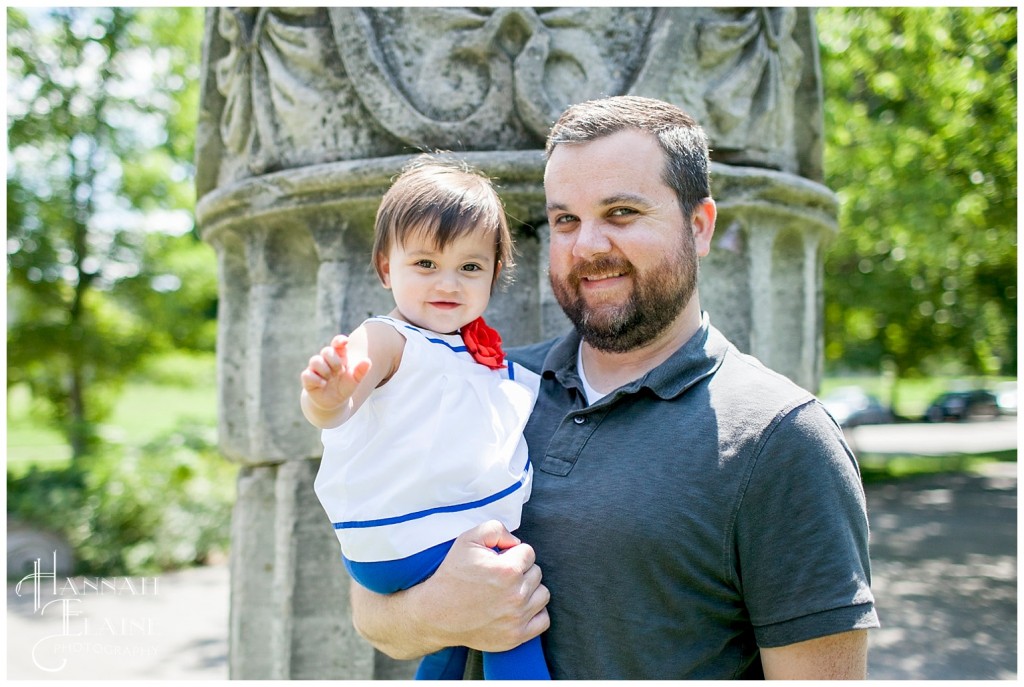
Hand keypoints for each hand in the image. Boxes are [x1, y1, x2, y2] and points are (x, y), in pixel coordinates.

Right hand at [300, 335, 371, 414]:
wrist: (334, 402)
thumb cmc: (344, 387)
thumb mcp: (354, 381)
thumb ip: (360, 371)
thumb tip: (368, 361)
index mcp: (338, 357)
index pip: (337, 344)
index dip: (339, 340)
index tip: (345, 342)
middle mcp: (326, 360)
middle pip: (326, 351)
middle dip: (334, 361)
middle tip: (340, 371)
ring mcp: (315, 369)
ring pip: (315, 360)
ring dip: (325, 370)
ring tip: (330, 379)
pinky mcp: (308, 379)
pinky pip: (307, 374)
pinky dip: (316, 379)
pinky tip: (323, 384)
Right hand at [411, 521, 550, 652]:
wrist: (437, 614)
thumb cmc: (452, 575)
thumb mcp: (468, 540)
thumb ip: (495, 529)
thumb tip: (515, 542)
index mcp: (508, 570)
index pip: (529, 553)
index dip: (512, 553)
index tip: (498, 561)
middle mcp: (517, 595)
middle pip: (537, 573)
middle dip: (521, 571)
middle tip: (500, 577)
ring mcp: (518, 618)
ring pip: (542, 594)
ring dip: (530, 590)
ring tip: (509, 591)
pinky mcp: (516, 636)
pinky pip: (543, 620)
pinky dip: (534, 613)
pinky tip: (517, 608)